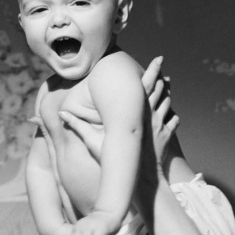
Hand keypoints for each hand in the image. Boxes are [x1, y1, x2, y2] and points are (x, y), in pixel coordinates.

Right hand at [58, 56, 177, 165]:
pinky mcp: (165, 138)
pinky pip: (172, 124)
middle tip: (162, 65)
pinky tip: (174, 115)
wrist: (138, 175)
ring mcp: (159, 126)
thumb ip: (78, 126)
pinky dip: (173, 118)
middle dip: (160, 77)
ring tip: (168, 84)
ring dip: (167, 94)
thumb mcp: (93, 141)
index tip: (159, 59)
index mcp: (134, 112)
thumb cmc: (113, 158)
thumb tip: (61, 115)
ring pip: (166, 105)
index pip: (145, 85)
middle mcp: (149, 115)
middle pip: (158, 91)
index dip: (153, 70)